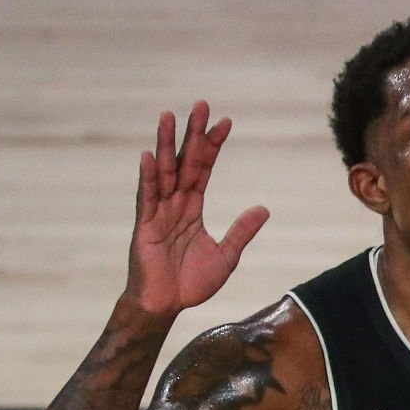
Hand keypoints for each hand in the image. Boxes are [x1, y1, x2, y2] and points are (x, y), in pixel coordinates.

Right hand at [127, 102, 268, 317]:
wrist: (167, 304)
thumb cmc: (192, 282)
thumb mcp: (227, 255)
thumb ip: (242, 231)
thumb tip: (264, 208)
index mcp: (192, 208)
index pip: (204, 169)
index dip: (213, 146)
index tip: (225, 123)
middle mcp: (175, 203)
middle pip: (185, 161)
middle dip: (193, 134)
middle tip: (201, 105)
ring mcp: (158, 211)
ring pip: (164, 171)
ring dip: (167, 144)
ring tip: (170, 116)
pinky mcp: (145, 224)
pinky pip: (147, 196)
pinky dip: (149, 177)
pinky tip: (150, 156)